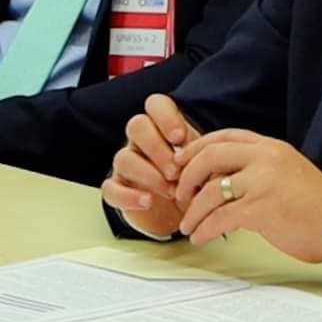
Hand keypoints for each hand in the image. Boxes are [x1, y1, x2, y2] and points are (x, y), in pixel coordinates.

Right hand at [101, 94, 200, 237]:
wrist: (185, 217)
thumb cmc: (197, 182)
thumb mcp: (207, 166)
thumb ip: (207, 156)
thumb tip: (211, 157)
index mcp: (163, 127)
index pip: (155, 104)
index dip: (165, 117)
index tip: (180, 138)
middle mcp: (142, 142)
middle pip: (136, 126)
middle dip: (157, 147)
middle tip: (177, 171)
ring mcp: (127, 165)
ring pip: (123, 157)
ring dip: (148, 174)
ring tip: (171, 191)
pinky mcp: (119, 190)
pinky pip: (110, 188)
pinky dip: (127, 196)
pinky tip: (147, 202)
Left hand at [172, 128, 321, 262]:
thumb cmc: (314, 204)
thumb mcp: (286, 170)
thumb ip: (257, 167)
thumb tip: (219, 178)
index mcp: (270, 147)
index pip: (223, 137)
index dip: (196, 148)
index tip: (182, 163)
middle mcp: (265, 158)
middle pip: (210, 156)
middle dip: (187, 176)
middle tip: (179, 194)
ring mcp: (262, 182)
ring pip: (210, 191)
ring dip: (192, 211)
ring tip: (188, 224)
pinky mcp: (260, 208)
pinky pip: (220, 217)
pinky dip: (204, 228)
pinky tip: (201, 236)